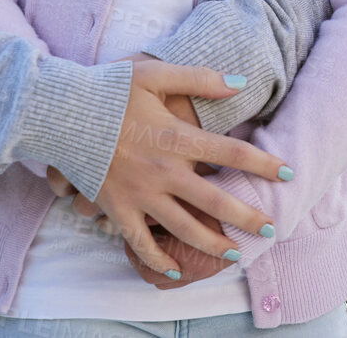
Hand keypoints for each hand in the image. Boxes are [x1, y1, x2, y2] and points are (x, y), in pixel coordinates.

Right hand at [88, 54, 286, 277]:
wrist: (59, 112)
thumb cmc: (107, 89)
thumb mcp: (154, 73)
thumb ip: (199, 78)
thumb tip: (240, 83)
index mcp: (176, 138)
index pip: (231, 153)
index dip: (263, 164)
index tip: (288, 173)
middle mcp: (163, 172)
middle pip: (216, 202)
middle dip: (248, 218)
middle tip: (270, 228)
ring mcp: (140, 195)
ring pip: (185, 229)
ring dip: (213, 245)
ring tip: (234, 254)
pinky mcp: (117, 209)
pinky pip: (141, 244)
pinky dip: (159, 261)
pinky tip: (176, 272)